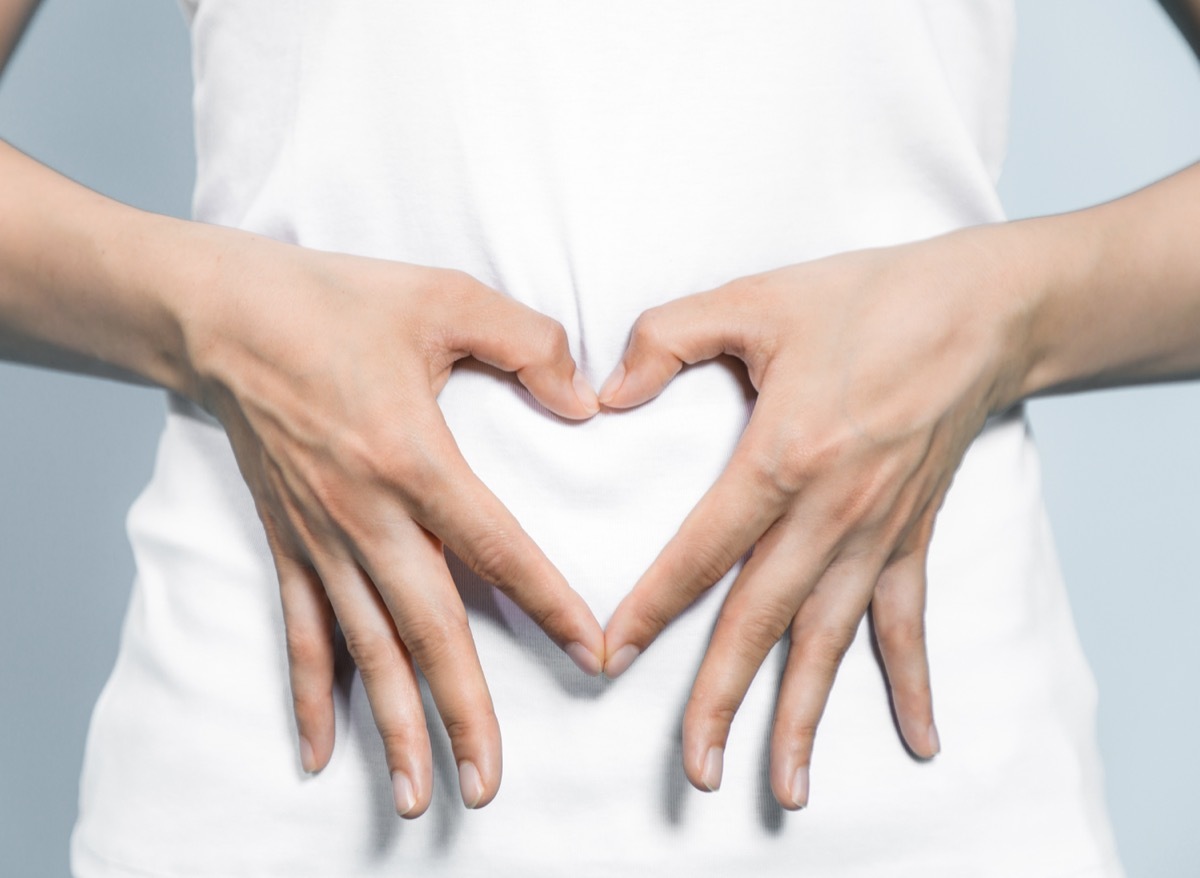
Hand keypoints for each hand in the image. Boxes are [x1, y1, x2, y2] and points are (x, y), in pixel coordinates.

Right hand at [177, 231, 604, 816]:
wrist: (221, 313)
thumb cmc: (335, 300)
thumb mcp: (445, 298)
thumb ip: (528, 344)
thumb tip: (585, 402)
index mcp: (413, 456)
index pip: (498, 549)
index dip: (550, 605)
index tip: (594, 656)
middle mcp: (365, 514)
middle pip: (426, 629)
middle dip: (462, 711)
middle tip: (488, 783)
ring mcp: (320, 536)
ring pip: (365, 648)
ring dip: (394, 726)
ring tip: (421, 795)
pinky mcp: (287, 541)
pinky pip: (300, 630)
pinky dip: (312, 693)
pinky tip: (321, 752)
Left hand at [599, 226, 1031, 808]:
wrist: (979, 310)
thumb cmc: (865, 299)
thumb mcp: (754, 298)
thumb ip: (667, 338)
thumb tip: (605, 392)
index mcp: (783, 455)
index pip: (701, 551)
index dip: (651, 607)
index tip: (610, 658)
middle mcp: (831, 511)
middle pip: (762, 620)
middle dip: (723, 698)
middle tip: (696, 769)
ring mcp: (878, 532)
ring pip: (830, 640)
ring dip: (806, 714)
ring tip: (787, 786)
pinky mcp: (913, 535)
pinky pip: (909, 621)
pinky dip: (911, 682)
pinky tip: (919, 740)